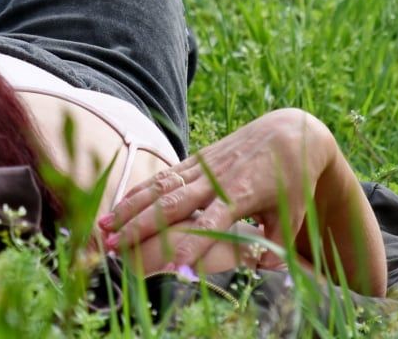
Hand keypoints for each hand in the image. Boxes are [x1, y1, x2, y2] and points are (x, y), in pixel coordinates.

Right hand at [100, 108, 335, 271]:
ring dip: (130, 207)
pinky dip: (140, 191)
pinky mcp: (197, 159)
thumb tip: (264, 266)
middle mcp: (215, 179)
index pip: (209, 224)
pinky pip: (163, 176)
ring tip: (104, 226)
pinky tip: (120, 204)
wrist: (289, 132)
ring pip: (160, 188)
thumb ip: (276, 240)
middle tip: (113, 245)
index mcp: (240, 195)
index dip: (190, 244)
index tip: (170, 266)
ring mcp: (202, 167)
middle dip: (140, 226)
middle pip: (172, 205)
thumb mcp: (293, 211)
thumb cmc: (293, 178)